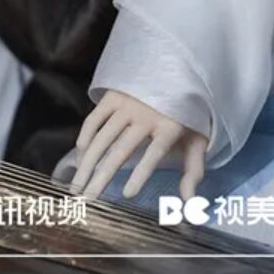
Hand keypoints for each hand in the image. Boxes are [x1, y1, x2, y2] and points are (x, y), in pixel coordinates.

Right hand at [69, 90, 207, 201]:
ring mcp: (128, 102)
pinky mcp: (114, 94)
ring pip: (103, 136)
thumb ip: (193, 171)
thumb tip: (189, 204)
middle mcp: (147, 113)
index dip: (142, 172)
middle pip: (122, 149)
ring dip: (88, 162)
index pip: (155, 151)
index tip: (128, 194)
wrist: (178, 70)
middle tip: (87, 200)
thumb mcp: (197, 139)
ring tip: (76, 186)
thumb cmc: (186, 113)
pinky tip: (80, 155)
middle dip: (102, 176)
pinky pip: (95, 117)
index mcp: (170, 125)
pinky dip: (86, 136)